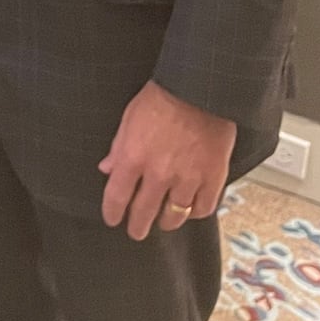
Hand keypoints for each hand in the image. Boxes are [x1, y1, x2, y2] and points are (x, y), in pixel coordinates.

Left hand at [98, 79, 236, 239]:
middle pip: (144, 213)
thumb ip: (118, 147)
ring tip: (163, 222)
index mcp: (133, 157)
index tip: (112, 219)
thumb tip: (107, 168)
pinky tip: (190, 210)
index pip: (117, 198)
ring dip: (166, 221)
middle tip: (136, 231)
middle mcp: (158, 174)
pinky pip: (203, 208)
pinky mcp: (212, 178)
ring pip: (174, 216)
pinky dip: (195, 212)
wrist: (199, 89)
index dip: (112, 213)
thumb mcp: (129, 118)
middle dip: (137, 227)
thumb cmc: (162, 97)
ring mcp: (187, 179)